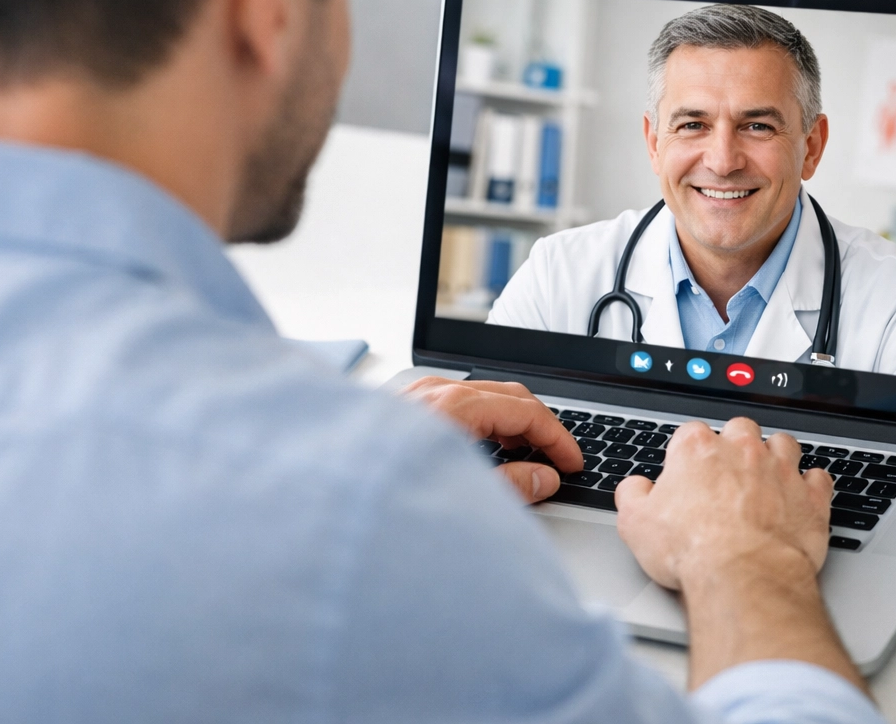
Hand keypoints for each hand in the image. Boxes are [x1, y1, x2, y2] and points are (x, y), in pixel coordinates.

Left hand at [401, 376, 581, 502]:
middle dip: (538, 425)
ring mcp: (412, 397)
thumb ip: (512, 485)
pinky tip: (481, 451)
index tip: (573, 462)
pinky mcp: (398, 410)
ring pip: (479, 397)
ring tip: (525, 458)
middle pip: (506, 395)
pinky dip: (479, 421)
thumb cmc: (383, 498)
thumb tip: (544, 477)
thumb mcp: (462, 496)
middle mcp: (432, 393)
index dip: (558, 437)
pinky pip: (453, 403)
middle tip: (558, 458)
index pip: (526, 410)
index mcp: (454, 407)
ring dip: (508, 423)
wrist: (321, 502)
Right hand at [614, 417, 861, 693]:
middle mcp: (742, 450)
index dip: (688, 455)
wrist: (744, 577)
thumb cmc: (693, 550)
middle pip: (740, 430)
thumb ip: (632, 496)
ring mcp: (781, 470)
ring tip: (767, 478)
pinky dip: (811, 486)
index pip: (691, 434)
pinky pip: (818, 478)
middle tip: (728, 475)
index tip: (688, 474)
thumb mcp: (636, 524)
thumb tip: (634, 488)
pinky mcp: (811, 497)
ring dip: (776, 457)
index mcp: (698, 450)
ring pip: (783, 444)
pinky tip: (802, 497)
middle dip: (736, 446)